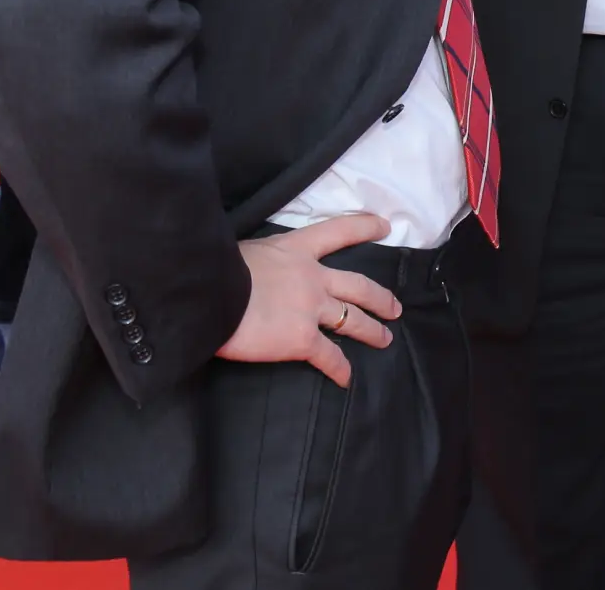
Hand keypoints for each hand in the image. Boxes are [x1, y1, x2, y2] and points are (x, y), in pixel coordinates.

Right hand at [213, 212, 401, 386]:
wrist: (208, 293)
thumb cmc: (216, 268)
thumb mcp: (247, 250)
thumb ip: (266, 262)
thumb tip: (260, 273)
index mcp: (296, 249)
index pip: (338, 232)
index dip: (364, 227)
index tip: (385, 226)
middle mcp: (313, 277)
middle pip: (359, 286)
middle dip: (381, 298)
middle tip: (395, 307)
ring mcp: (312, 309)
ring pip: (353, 320)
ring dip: (372, 331)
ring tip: (385, 339)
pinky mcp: (303, 340)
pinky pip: (329, 357)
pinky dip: (340, 369)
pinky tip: (346, 378)